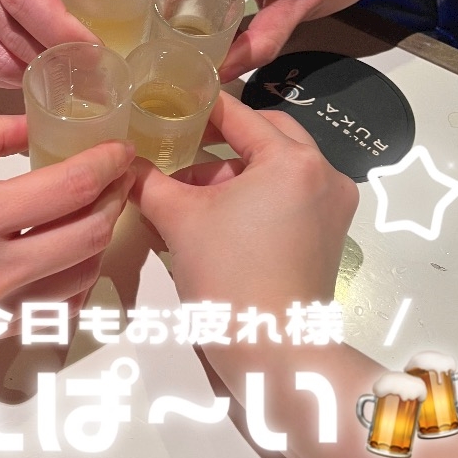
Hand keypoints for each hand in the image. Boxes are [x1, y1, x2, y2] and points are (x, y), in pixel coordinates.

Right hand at [0, 115, 134, 350]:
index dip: (107, 165)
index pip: (68, 188)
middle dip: (114, 198)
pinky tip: (71, 254)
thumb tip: (36, 123)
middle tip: (116, 176)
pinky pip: (59, 309)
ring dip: (99, 238)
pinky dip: (76, 278)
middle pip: (89, 234)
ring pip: (82, 274)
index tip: (120, 149)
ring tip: (95, 209)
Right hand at [130, 92, 357, 310]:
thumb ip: (149, 181)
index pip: (239, 114)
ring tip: (187, 190)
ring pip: (277, 166)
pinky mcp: (330, 232)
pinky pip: (290, 193)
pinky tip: (216, 213)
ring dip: (234, 171)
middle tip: (179, 145)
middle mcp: (324, 172)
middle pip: (266, 134)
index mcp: (293, 160)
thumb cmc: (229, 277)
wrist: (275, 353)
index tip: (168, 104)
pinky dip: (256, 194)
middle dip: (220, 140)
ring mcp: (333, 204)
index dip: (200, 108)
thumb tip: (125, 162)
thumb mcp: (180, 221)